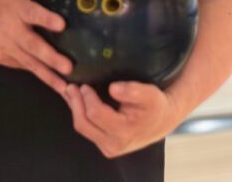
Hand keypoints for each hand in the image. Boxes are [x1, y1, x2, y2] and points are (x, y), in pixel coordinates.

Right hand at [0, 0, 71, 91]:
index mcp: (17, 8)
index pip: (33, 13)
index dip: (46, 19)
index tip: (62, 24)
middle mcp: (12, 29)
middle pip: (32, 45)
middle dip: (50, 57)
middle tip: (68, 66)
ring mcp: (7, 47)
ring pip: (29, 63)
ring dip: (47, 75)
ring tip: (66, 86)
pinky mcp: (4, 59)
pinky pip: (23, 68)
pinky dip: (38, 76)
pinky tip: (55, 86)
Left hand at [63, 81, 182, 157]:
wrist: (161, 122)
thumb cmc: (155, 106)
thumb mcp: (150, 94)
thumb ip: (133, 91)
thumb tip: (113, 89)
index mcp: (124, 131)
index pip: (96, 114)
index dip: (87, 98)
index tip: (85, 85)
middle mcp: (113, 144)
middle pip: (84, 124)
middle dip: (75, 104)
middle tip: (70, 87)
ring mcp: (108, 147)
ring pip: (83, 128)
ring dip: (75, 109)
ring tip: (70, 92)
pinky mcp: (104, 146)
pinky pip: (86, 130)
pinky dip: (80, 115)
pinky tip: (77, 102)